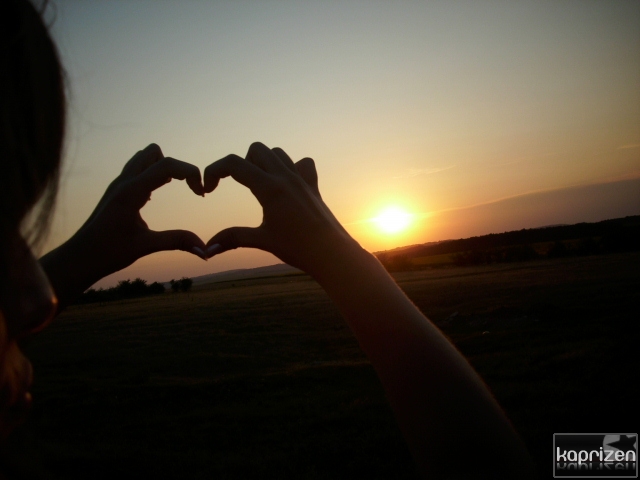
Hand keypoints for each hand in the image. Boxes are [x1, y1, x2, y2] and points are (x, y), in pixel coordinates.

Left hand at [78, 143, 207, 274]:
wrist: (78, 258)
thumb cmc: (107, 253)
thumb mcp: (145, 246)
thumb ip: (176, 242)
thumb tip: (205, 250)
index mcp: (131, 191)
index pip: (166, 165)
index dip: (190, 173)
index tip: (201, 193)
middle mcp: (123, 182)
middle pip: (154, 153)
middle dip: (176, 166)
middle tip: (187, 188)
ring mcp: (117, 185)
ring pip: (143, 158)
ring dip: (162, 168)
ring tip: (174, 189)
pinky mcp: (116, 191)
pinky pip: (136, 171)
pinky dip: (151, 176)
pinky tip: (155, 196)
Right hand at [203, 142, 355, 274]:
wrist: (332, 253)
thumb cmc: (298, 248)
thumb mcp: (262, 241)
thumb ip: (233, 238)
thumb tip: (207, 249)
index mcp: (270, 188)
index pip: (234, 164)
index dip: (213, 172)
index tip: (208, 190)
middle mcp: (286, 176)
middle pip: (256, 149)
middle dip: (240, 163)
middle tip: (238, 187)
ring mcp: (302, 179)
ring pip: (277, 153)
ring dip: (263, 162)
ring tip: (259, 186)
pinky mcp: (313, 186)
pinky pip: (302, 163)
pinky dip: (290, 168)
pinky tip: (286, 186)